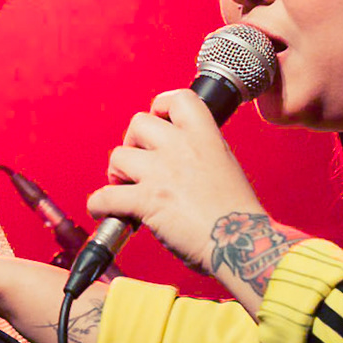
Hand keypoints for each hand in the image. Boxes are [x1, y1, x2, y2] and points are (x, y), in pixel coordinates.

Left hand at [86, 87, 288, 308]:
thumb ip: (200, 152)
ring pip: (118, 156)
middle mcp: (181, 148)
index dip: (161, 106)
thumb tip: (175, 154)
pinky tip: (104, 210)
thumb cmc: (236, 215)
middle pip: (138, 122)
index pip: (178, 99)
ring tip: (124, 188)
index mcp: (205, 137)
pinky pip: (106, 195)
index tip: (157, 119)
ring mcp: (162, 172)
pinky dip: (99, 204)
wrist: (242, 243)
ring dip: (116, 173)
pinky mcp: (147, 200)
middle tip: (137, 164)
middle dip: (132, 142)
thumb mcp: (225, 165)